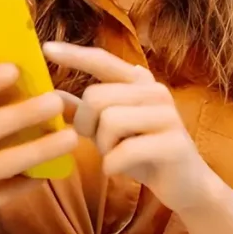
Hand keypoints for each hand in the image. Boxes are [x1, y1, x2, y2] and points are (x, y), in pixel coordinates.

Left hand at [42, 42, 213, 214]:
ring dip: (103, 147)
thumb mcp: (109, 130)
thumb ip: (84, 112)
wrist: (186, 185)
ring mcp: (167, 115)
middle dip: (87, 125)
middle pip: (96, 97)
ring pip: (109, 122)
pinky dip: (112, 165)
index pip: (103, 61)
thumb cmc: (142, 153)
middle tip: (99, 142)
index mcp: (139, 83)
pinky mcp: (173, 143)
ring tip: (115, 155)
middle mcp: (155, 91)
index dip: (75, 54)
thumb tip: (52, 95)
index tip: (46, 48)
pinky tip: (119, 169)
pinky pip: (123, 151)